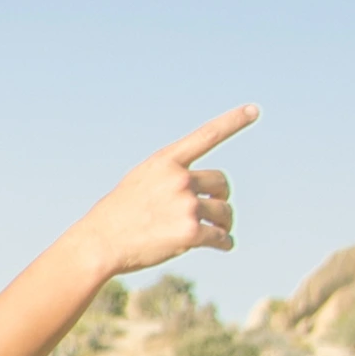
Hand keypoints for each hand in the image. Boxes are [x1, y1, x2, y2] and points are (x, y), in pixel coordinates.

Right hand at [72, 105, 257, 285]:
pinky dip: (225, 243)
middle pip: (222, 183)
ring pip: (224, 212)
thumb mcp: (140, 182)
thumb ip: (169, 178)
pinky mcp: (189, 233)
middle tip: (218, 212)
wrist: (100, 243)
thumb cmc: (118, 215)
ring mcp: (185, 205)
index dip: (233, 121)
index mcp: (165, 161)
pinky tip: (223, 246)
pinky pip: (220, 237)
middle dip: (222, 198)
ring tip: (220, 232)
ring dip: (225, 223)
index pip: (206, 136)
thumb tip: (201, 193)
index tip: (254, 109)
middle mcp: (179, 179)